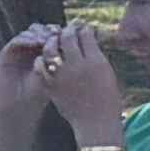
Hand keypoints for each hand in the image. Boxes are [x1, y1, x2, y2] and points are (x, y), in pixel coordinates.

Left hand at [36, 19, 130, 140]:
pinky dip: (42, 59)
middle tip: (66, 30)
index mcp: (96, 61)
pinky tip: (45, 58)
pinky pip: (41, 65)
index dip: (83, 28)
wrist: (96, 123)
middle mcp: (78, 65)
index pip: (86, 35)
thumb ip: (96, 56)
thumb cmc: (108, 99)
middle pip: (67, 38)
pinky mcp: (51, 85)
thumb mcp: (107, 74)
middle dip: (66, 31)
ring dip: (51, 42)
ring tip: (54, 41)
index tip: (82, 27)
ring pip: (50, 48)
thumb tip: (90, 41)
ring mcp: (62, 75)